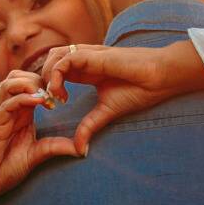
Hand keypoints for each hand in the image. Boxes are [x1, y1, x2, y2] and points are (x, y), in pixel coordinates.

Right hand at [0, 70, 80, 204]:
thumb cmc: (5, 168)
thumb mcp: (36, 155)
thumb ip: (55, 147)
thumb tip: (82, 149)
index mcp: (19, 113)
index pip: (28, 85)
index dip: (46, 84)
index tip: (62, 96)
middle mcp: (8, 111)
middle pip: (17, 77)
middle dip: (37, 79)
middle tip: (54, 94)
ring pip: (8, 85)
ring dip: (28, 84)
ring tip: (46, 96)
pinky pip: (5, 105)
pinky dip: (21, 99)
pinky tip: (38, 102)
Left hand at [40, 41, 203, 153]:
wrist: (160, 78)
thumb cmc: (139, 90)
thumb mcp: (106, 112)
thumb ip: (89, 126)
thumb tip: (79, 150)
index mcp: (88, 70)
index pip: (57, 70)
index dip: (49, 86)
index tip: (53, 106)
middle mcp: (85, 60)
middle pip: (51, 59)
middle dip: (42, 79)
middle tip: (49, 101)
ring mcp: (89, 55)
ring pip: (54, 55)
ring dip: (47, 76)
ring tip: (55, 97)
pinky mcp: (94, 55)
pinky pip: (66, 59)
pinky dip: (57, 75)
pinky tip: (62, 93)